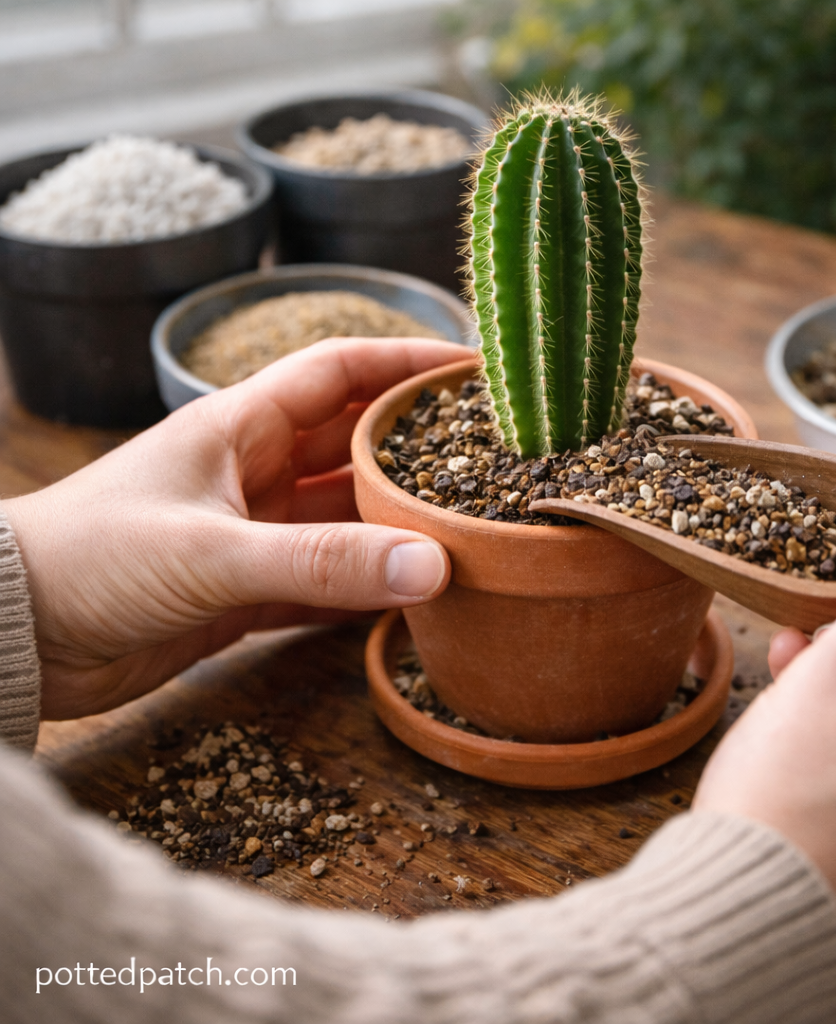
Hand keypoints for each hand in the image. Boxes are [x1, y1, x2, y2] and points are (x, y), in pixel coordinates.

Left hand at [4, 337, 468, 720]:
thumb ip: (321, 560)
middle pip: (355, 445)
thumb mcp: (211, 551)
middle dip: (418, 448)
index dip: (406, 360)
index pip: (341, 371)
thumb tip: (432, 564)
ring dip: (398, 525)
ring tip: (468, 531)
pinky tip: (412, 598)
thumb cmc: (91, 558)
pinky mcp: (246, 591)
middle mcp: (253, 472)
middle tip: (490, 458)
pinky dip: (366, 588)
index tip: (471, 368)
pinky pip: (326, 581)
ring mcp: (252, 533)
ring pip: (346, 518)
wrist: (12, 632)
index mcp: (240, 426)